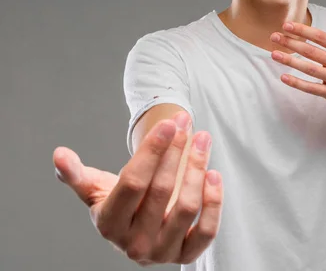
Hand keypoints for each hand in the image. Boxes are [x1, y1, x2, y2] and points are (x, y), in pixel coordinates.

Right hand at [52, 112, 222, 265]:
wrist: (139, 234)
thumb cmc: (121, 205)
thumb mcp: (96, 191)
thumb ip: (77, 175)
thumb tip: (59, 155)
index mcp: (109, 223)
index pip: (133, 183)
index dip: (152, 151)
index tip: (168, 124)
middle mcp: (135, 243)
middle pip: (161, 190)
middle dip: (176, 151)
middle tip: (185, 123)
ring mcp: (162, 252)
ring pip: (186, 208)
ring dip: (197, 168)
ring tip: (202, 139)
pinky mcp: (186, 255)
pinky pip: (207, 231)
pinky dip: (214, 202)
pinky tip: (213, 173)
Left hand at [270, 5, 325, 112]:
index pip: (322, 37)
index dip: (304, 30)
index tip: (288, 25)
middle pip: (312, 51)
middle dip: (291, 43)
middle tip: (274, 37)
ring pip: (310, 69)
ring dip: (290, 61)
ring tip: (274, 54)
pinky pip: (312, 88)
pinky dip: (298, 84)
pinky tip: (284, 77)